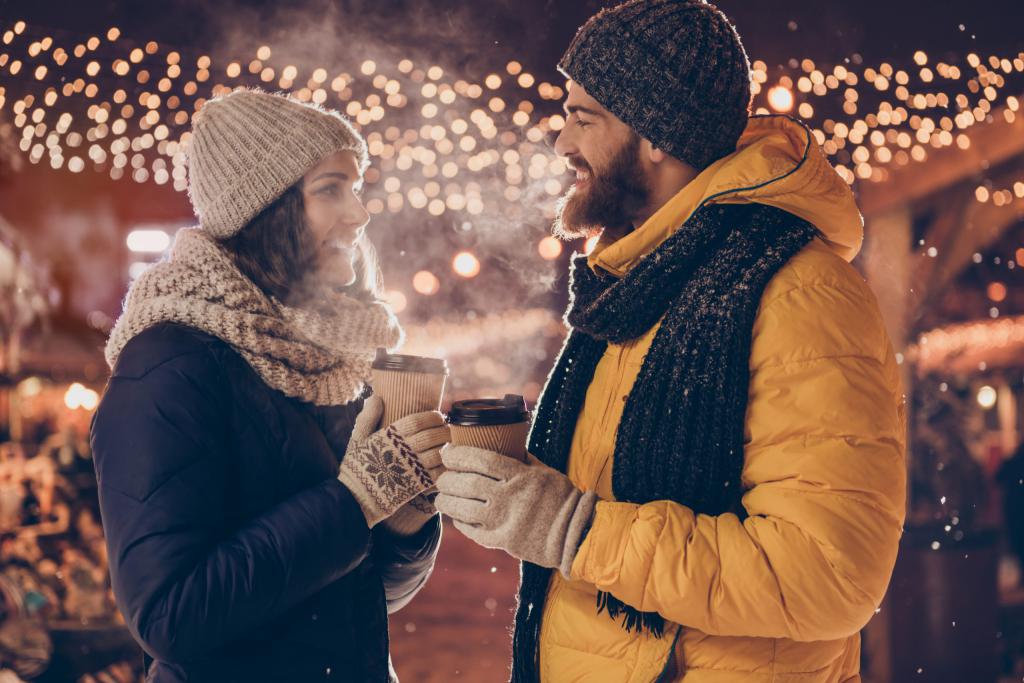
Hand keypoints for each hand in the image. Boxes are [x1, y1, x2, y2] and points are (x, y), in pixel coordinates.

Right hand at [338, 395, 448, 527]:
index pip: (418, 421)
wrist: (357, 499)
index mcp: (390, 437)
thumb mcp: (357, 439)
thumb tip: (376, 397)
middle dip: (444, 429)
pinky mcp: (418, 485)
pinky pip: (439, 473)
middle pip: (432, 435)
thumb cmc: (357, 466)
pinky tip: (447, 463)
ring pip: (439, 453)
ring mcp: (412, 469)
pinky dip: (446, 466)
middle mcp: (403, 451)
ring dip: (448, 447)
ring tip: (450, 444)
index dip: (432, 416)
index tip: (438, 416)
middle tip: (447, 428)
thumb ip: (367, 417)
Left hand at [435, 446, 596, 576]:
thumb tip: (506, 441)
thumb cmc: (561, 499)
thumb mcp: (545, 471)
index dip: (459, 454)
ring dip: (447, 502)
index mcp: (520, 476)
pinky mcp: (503, 541)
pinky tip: (456, 517)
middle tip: (441, 478)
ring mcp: (505, 521)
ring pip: (464, 509)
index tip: (447, 452)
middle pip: (468, 483)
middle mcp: (510, 497)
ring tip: (441, 498)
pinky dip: (460, 523)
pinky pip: (473, 531)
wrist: (574, 534)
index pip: (482, 459)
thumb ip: (523, 459)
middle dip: (448, 479)